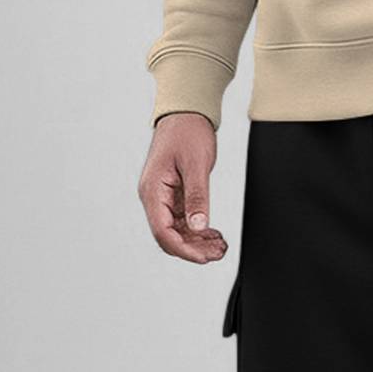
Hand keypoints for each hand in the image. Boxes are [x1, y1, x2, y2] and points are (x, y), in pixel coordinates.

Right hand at [139, 113, 227, 262]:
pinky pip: (182, 220)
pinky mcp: (173, 195)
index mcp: (153, 191)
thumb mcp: (196, 165)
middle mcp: (154, 197)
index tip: (203, 257)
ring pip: (177, 230)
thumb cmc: (187, 132)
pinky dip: (197, 229)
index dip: (183, 249)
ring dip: (197, 241)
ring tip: (219, 246)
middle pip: (169, 235)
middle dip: (193, 248)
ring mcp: (163, 197)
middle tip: (218, 253)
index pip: (163, 231)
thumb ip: (197, 197)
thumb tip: (198, 226)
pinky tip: (213, 234)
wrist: (186, 113)